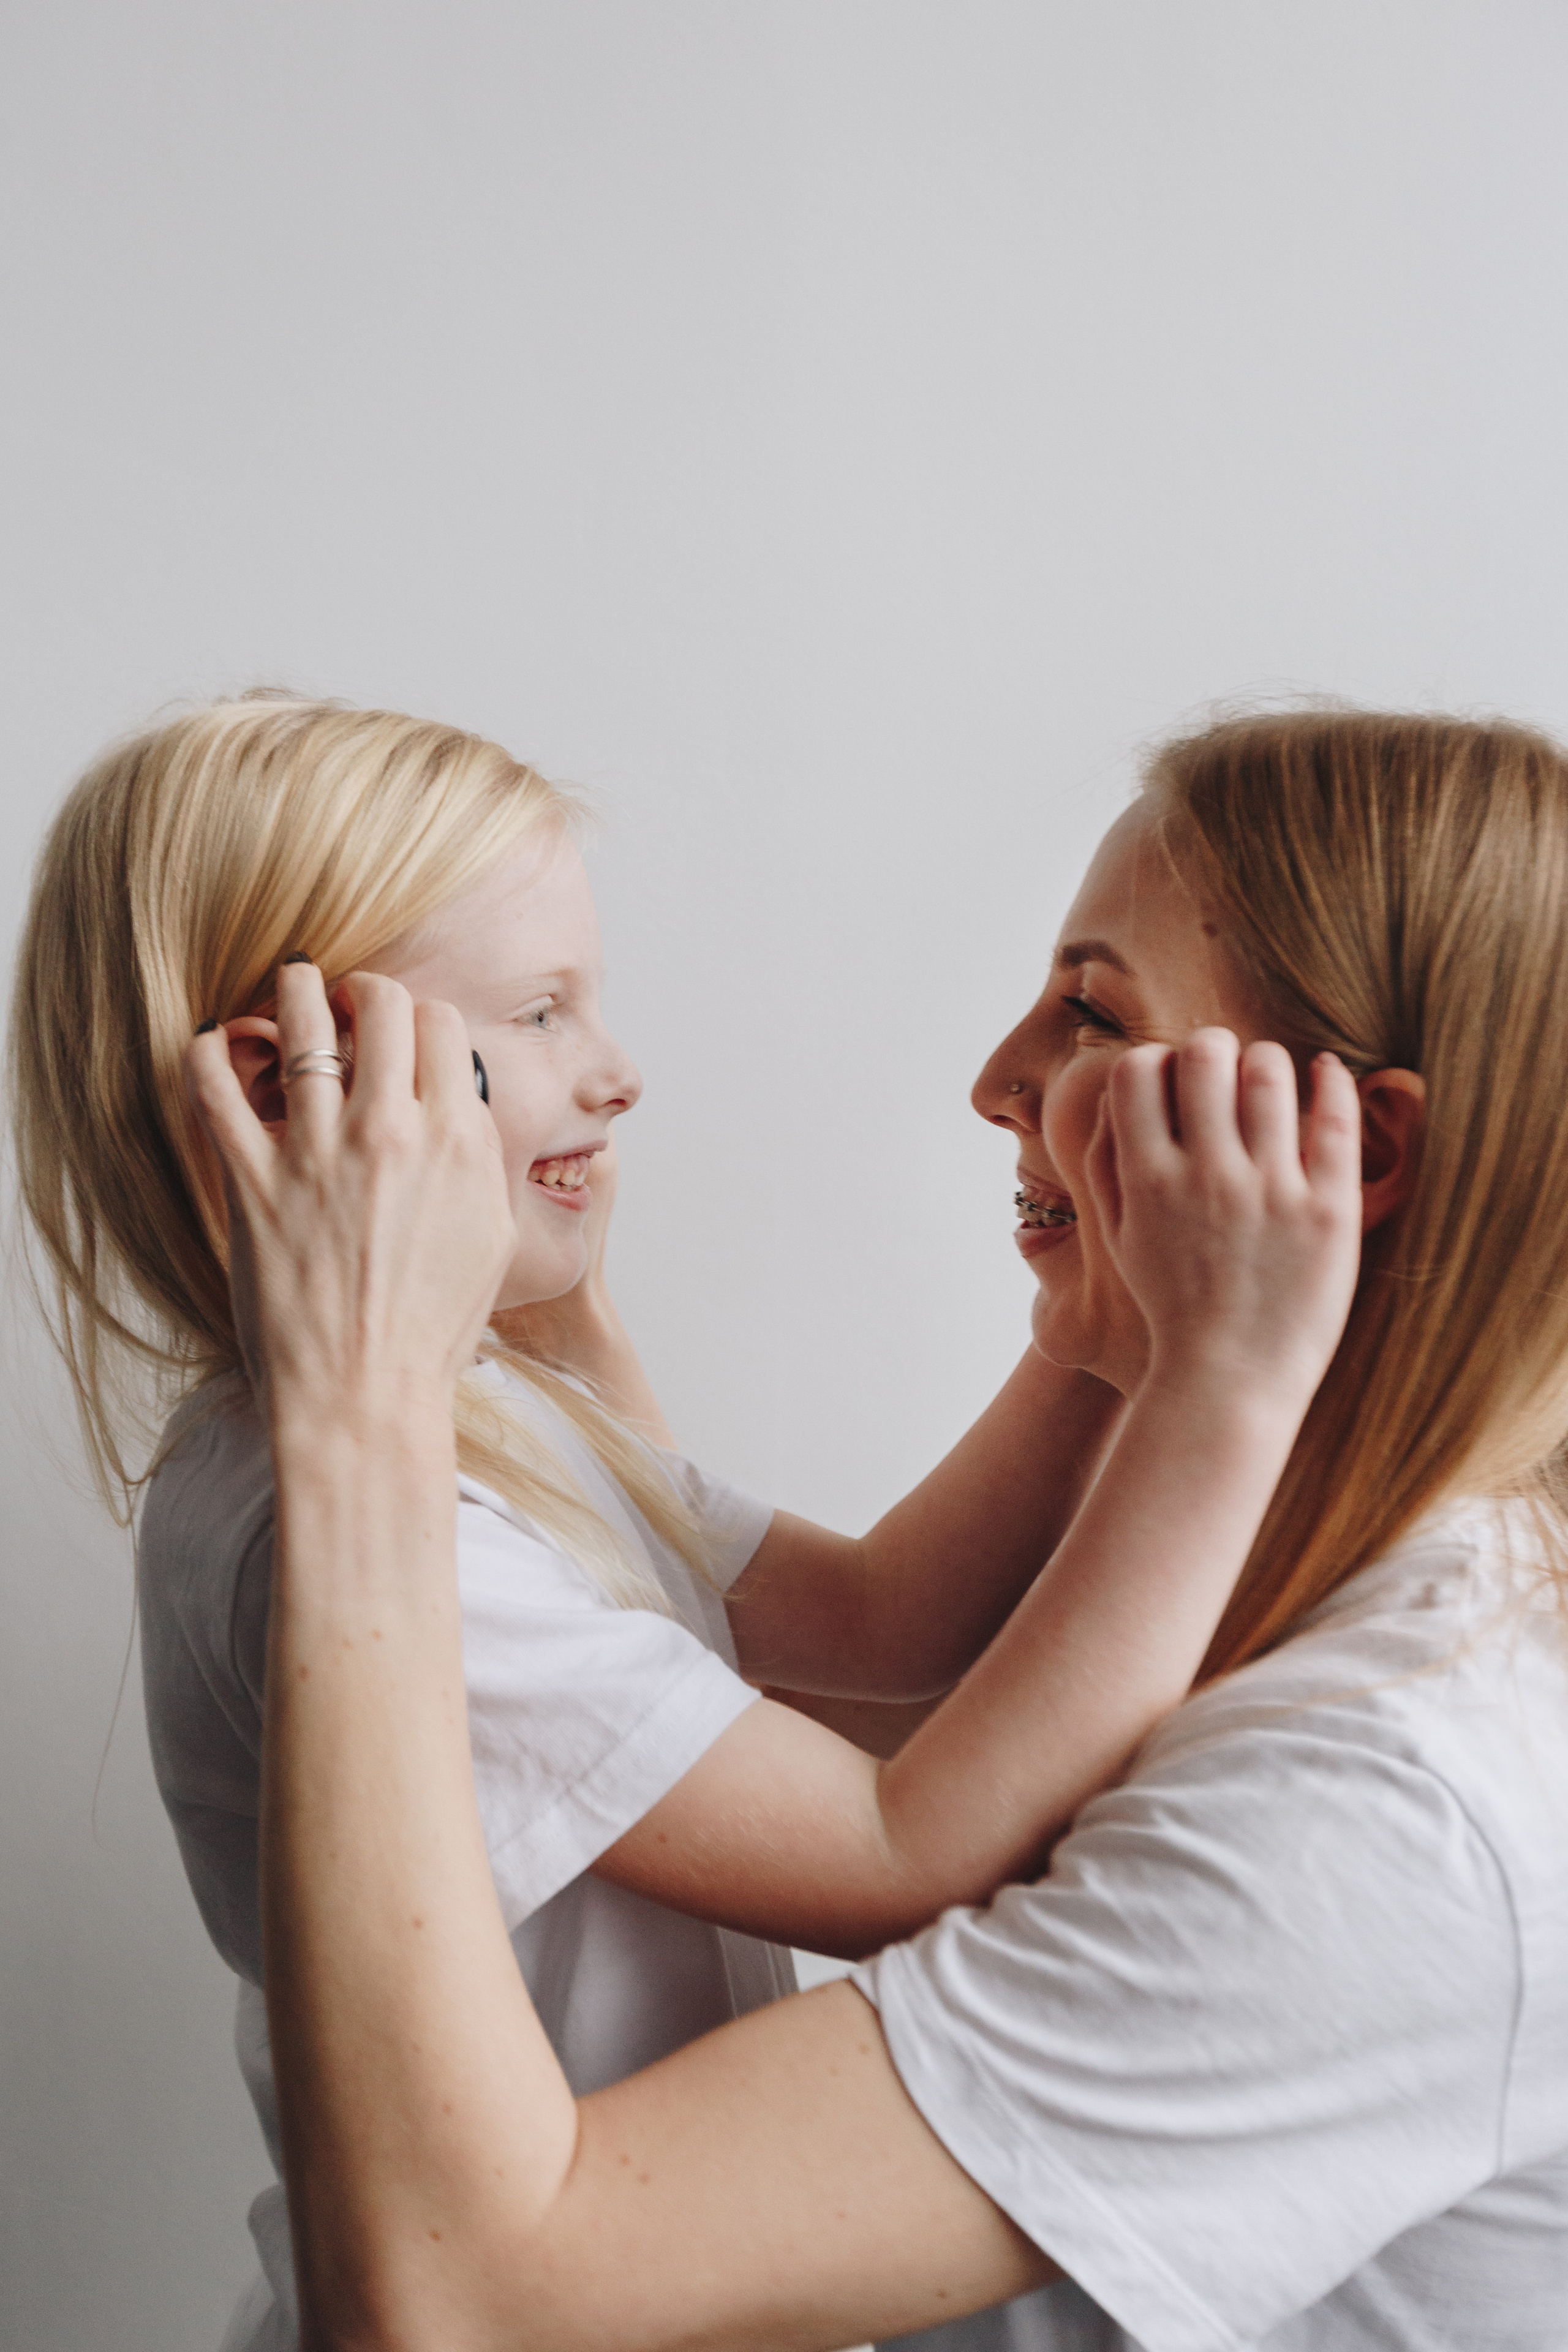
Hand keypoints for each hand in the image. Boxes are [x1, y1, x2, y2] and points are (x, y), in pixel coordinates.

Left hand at [184, 962, 516, 1431]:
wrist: (366, 1398)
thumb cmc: (431, 1331)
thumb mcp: (489, 1235)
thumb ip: (478, 1158)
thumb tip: (458, 1105)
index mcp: (459, 1141)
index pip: (441, 1024)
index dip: (420, 1015)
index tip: (402, 1029)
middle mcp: (392, 1132)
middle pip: (382, 1003)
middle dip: (363, 990)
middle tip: (347, 1002)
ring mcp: (318, 1153)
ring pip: (299, 1023)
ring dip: (292, 991)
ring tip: (288, 988)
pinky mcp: (253, 1181)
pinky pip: (214, 1086)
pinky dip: (211, 1050)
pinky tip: (217, 1043)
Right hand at [1085, 1031, 1361, 1406]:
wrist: (1230, 1381)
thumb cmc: (1171, 1307)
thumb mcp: (1119, 1237)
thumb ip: (1109, 1163)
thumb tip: (1122, 1088)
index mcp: (1147, 1182)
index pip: (1137, 1070)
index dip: (1154, 1061)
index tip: (1172, 1079)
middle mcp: (1206, 1178)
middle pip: (1206, 1055)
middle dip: (1212, 1047)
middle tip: (1223, 1066)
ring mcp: (1271, 1193)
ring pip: (1270, 1074)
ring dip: (1267, 1061)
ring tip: (1269, 1078)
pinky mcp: (1328, 1213)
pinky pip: (1334, 1121)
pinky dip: (1333, 1081)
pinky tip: (1328, 1072)